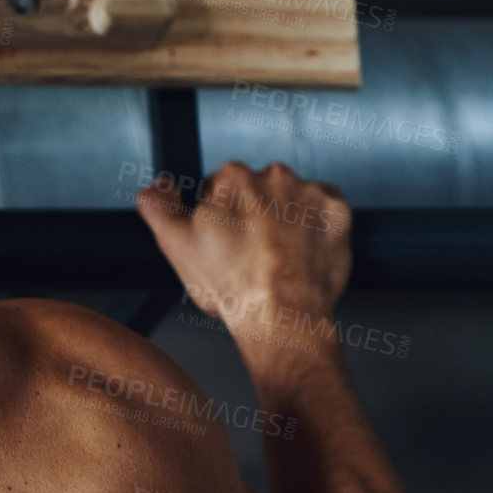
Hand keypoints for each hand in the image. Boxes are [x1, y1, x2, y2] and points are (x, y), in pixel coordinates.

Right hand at [136, 162, 351, 333]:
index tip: (221, 242)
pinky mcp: (337, 213)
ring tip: (275, 259)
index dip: (215, 219)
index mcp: (232, 178)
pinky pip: (323, 211)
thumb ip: (158, 207)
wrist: (281, 316)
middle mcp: (274, 176)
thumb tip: (154, 188)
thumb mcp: (176, 245)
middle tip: (247, 255)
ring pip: (290, 201)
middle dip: (251, 216)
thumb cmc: (232, 286)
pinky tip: (299, 252)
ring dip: (283, 221)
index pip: (217, 188)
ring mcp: (309, 193)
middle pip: (256, 191)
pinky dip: (313, 228)